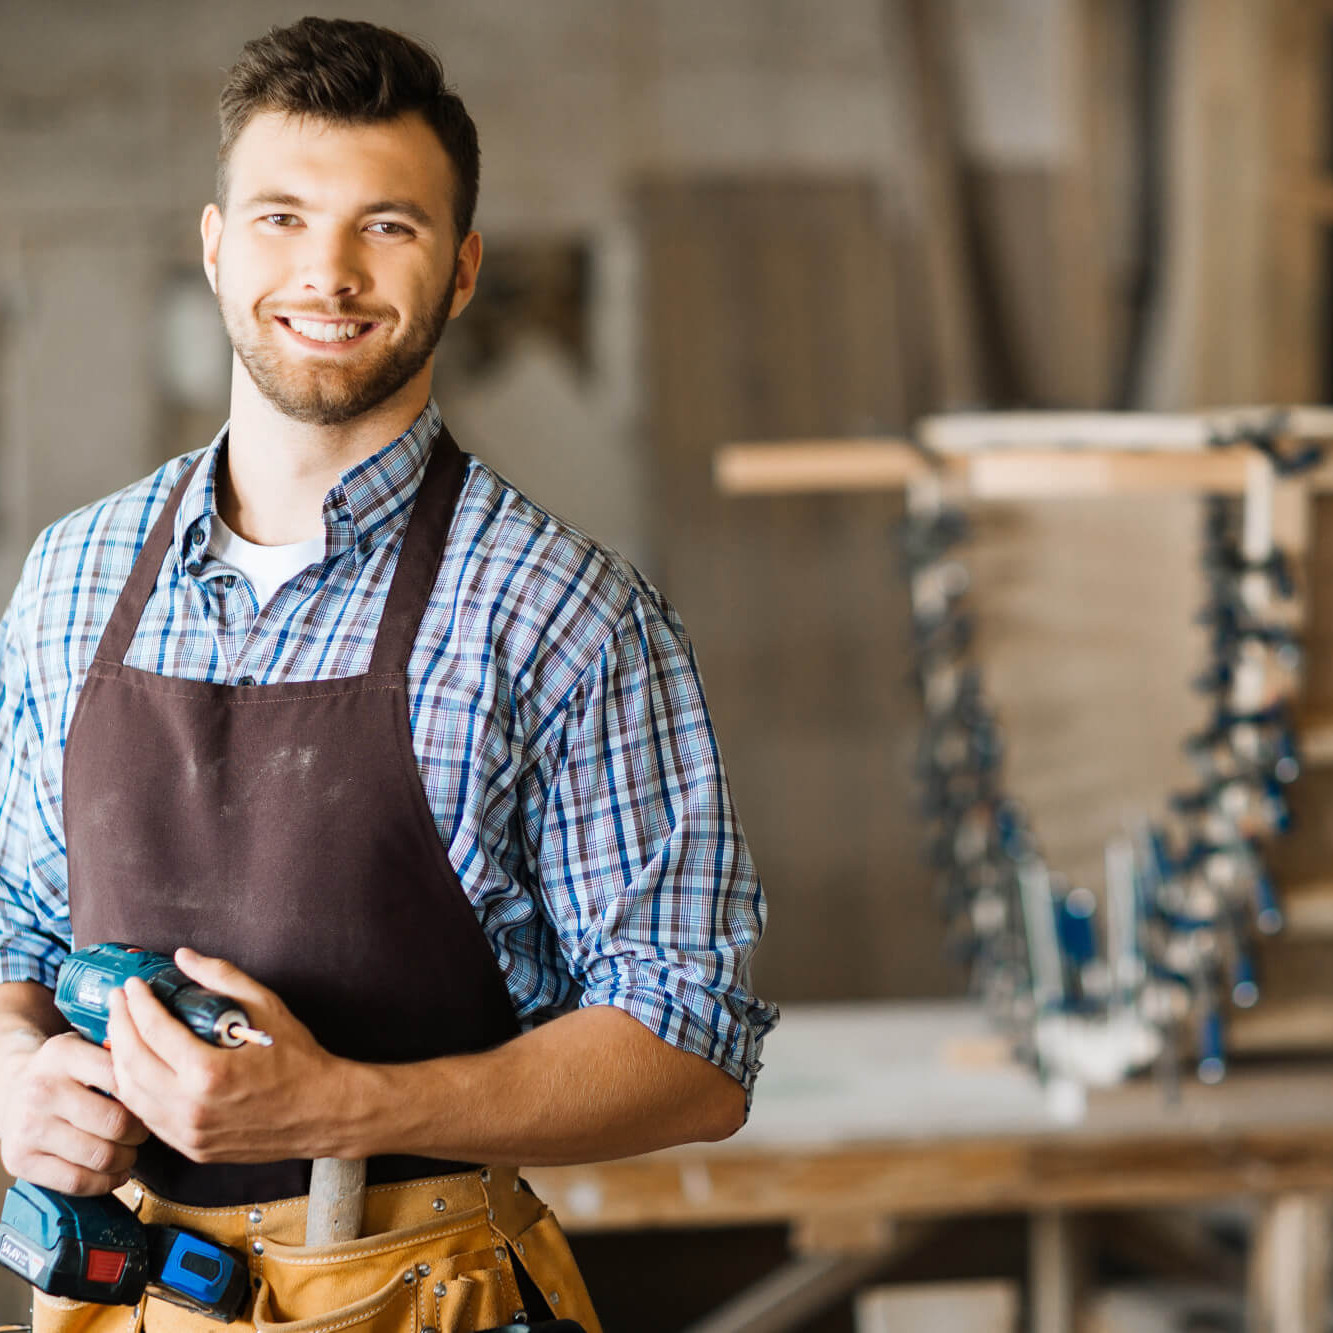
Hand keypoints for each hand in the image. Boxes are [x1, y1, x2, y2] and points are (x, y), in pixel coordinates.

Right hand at [0, 1031, 147, 1193]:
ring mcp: (28, 1127)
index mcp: (63, 1054)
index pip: (122, 1079)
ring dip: (126, 1160)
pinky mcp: (19, 1160)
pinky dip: (104, 1183)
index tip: (155, 1103)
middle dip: (140, 1133)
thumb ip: (120, 1055)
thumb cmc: (62, 1069)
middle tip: (144, 1133)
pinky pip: (75, 1181)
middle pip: (115, 1123)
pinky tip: (114, 1174)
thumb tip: (165, 1073)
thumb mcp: (86, 1045)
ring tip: (130, 1153)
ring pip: (99, 1155)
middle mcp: (42, 1090)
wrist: (9, 1084)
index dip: (147, 1096)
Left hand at [106, 948, 354, 1163]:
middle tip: (119, 1002)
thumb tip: (185, 957)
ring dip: (120, 1059)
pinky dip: (136, 1089)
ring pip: (131, 1095)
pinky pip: (148, 1117)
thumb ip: (222, 978)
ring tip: (124, 1031)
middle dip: (119, 1026)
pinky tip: (140, 1067)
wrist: (323, 1112)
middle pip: (131, 1063)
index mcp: (209, 1072)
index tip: (134, 986)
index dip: (137, 1003)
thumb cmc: (299, 1060)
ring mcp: (189, 1133)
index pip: (153, 1031)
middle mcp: (191, 1108)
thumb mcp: (266, 1007)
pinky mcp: (192, 1148)